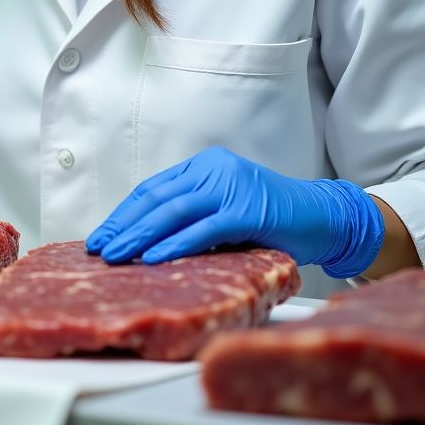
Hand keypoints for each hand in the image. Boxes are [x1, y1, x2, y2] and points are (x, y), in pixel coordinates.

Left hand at [85, 146, 384, 278]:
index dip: (125, 212)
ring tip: (117, 255)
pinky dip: (175, 244)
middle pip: (157, 198)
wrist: (324, 217)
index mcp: (204, 166)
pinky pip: (204, 228)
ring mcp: (231, 186)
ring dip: (140, 236)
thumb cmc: (273, 220)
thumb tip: (147, 242)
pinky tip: (154, 258)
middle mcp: (214, 169)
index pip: (154, 189)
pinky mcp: (247, 209)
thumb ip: (194, 216)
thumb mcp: (226, 210)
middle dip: (124, 225)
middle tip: (100, 248)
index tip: (103, 234)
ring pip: (174, 211)